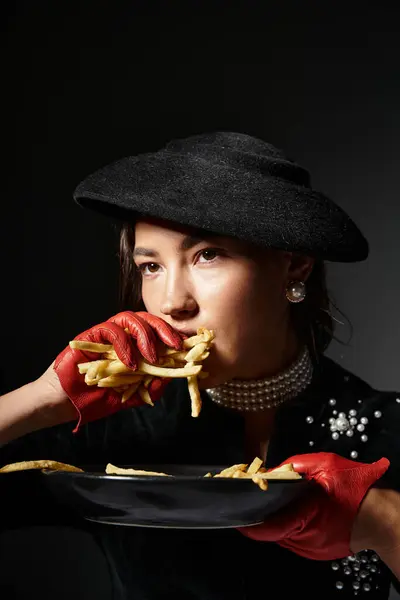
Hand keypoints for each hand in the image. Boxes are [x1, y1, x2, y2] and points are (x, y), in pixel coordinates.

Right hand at [54, 311, 182, 431]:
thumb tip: (171, 378)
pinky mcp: (92, 335)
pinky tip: (129, 362)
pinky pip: (111, 329)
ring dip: (146, 336)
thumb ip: (149, 387)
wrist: (66, 404)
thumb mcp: (130, 396)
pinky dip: (124, 343)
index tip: (186, 348)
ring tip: (152, 357)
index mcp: (133, 348)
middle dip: (164, 330)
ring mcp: (107, 335)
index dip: (172, 336)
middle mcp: (122, 337)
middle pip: (147, 320)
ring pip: (131, 319)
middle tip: (175, 346)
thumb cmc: (95, 399)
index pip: (156, 333)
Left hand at [238, 452, 389, 560]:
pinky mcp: (318, 551)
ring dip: (279, 519)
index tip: (236, 518)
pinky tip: (297, 511)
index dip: (250, 525)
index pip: (269, 528)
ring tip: (279, 501)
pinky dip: (292, 525)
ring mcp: (312, 549)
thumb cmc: (355, 487)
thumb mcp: (324, 465)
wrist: (382, 516)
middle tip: (257, 498)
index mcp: (306, 517)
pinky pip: (296, 538)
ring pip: (284, 535)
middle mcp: (306, 540)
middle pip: (274, 531)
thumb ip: (294, 466)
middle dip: (265, 515)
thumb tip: (271, 472)